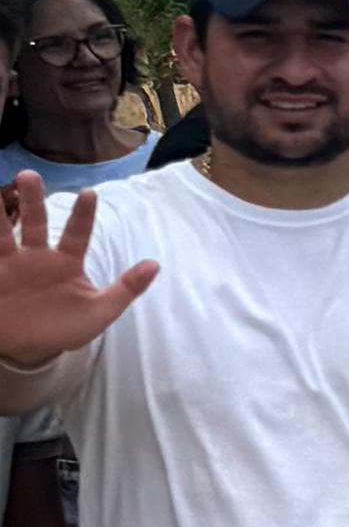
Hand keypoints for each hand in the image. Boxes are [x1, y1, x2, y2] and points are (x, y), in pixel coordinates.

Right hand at [0, 176, 154, 368]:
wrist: (28, 350)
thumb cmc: (65, 328)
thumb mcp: (99, 312)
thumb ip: (126, 289)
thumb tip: (155, 264)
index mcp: (66, 261)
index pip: (77, 232)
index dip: (83, 214)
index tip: (89, 193)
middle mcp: (37, 256)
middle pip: (35, 222)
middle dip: (32, 200)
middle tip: (29, 176)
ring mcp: (9, 264)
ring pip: (1, 232)